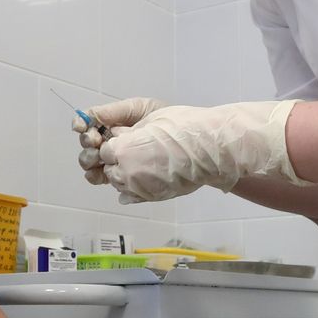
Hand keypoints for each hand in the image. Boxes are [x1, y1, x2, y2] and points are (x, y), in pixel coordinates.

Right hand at [75, 97, 166, 184]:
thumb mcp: (137, 108)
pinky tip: (102, 172)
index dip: (82, 126)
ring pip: (90, 163)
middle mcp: (108, 144)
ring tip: (100, 156)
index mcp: (110, 126)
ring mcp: (114, 161)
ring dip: (89, 160)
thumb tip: (87, 116)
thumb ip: (112, 112)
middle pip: (86, 146)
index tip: (84, 126)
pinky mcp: (121, 177)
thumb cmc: (162, 120)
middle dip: (87, 143)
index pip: (87, 126)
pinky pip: (101, 178)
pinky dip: (96, 176)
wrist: (183, 137)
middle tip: (96, 141)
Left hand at [97, 101, 309, 203]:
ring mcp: (140, 188)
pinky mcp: (153, 197)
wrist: (211, 148)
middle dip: (118, 162)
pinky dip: (134, 190)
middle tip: (137, 153)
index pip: (105, 151)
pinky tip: (145, 181)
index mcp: (124, 149)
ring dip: (126, 176)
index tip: (128, 141)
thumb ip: (131, 132)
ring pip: (120, 185)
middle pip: (110, 170)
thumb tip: (119, 138)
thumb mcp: (153, 120)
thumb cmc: (184, 127)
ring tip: (144, 166)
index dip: (116, 145)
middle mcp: (128, 172)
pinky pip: (132, 197)